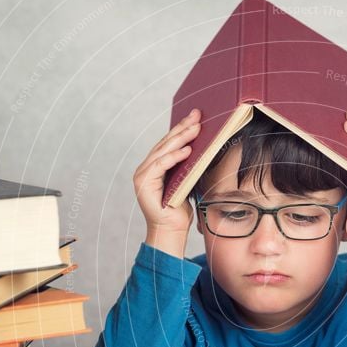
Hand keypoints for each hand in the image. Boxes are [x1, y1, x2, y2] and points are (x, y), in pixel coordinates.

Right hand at [133, 108, 201, 234]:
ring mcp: (142, 175)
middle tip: (198, 115)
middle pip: (165, 143)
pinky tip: (187, 150)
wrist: (172, 232)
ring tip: (196, 128)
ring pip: (162, 151)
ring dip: (181, 138)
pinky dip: (173, 157)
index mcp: (155, 166)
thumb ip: (189, 166)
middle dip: (183, 128)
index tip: (197, 116)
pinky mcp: (143, 183)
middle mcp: (146, 168)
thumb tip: (203, 147)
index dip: (183, 129)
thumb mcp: (188, 182)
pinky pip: (159, 165)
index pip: (169, 143)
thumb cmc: (180, 210)